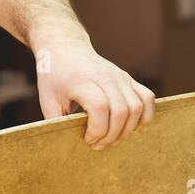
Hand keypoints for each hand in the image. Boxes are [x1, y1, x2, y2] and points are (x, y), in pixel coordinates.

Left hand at [34, 41, 155, 147]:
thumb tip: (67, 145)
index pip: (100, 108)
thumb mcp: (47, 99)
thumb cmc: (54, 76)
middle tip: (98, 145)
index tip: (87, 139)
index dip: (97, 129)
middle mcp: (105, 77)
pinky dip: (145, 116)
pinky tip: (130, 127)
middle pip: (121, 110)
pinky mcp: (128, 78)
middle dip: (112, 135)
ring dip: (128, 129)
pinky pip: (147, 98)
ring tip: (112, 139)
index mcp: (82, 81)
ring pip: (137, 106)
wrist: (66, 48)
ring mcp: (120, 77)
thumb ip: (57, 122)